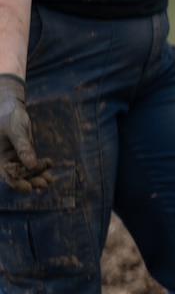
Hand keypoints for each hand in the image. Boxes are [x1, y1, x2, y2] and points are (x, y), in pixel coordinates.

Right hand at [0, 73, 53, 191]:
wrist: (11, 105)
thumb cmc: (9, 115)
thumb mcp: (16, 130)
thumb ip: (23, 147)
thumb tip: (30, 165)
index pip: (6, 173)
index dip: (16, 182)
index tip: (29, 188)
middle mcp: (6, 158)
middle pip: (18, 174)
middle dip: (31, 180)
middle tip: (44, 184)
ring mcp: (16, 155)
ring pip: (27, 170)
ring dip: (38, 175)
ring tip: (50, 180)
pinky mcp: (25, 151)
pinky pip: (33, 162)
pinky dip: (41, 166)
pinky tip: (50, 169)